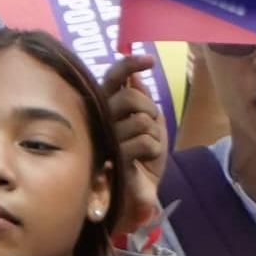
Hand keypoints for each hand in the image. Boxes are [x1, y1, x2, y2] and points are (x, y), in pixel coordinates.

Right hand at [100, 48, 169, 243]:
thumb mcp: (148, 126)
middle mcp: (101, 118)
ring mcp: (107, 137)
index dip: (129, 64)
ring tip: (147, 150)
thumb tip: (137, 79)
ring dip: (155, 136)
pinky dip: (155, 150)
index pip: (113, 78)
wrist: (137, 195)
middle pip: (131, 97)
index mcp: (106, 107)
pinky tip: (146, 161)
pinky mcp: (115, 156)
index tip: (148, 60)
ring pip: (142, 120)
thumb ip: (141, 101)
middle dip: (150, 110)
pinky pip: (145, 140)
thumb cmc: (141, 160)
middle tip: (150, 127)